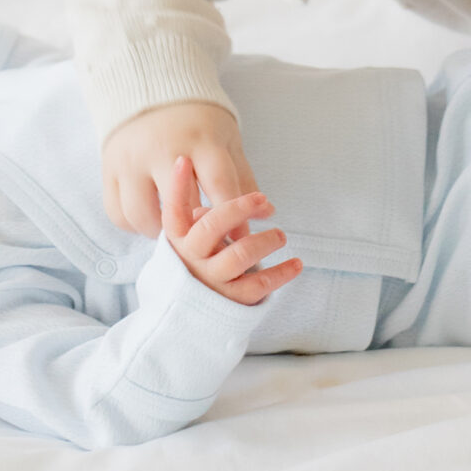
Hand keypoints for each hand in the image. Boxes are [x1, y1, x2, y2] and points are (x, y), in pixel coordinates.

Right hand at [102, 100, 257, 236]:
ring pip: (142, 216)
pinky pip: (117, 213)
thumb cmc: (197, 121)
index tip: (240, 237)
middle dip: (193, 231)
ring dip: (161, 232)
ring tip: (176, 230)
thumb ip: (243, 178)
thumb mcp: (226, 140)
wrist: (151, 89)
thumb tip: (268, 213)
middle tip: (204, 239)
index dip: (232, 217)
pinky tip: (151, 219)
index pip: (218, 184)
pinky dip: (134, 225)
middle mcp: (161, 149)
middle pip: (176, 206)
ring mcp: (130, 159)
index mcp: (199, 139)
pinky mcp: (108, 167)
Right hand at [163, 159, 301, 306]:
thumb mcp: (190, 234)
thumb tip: (217, 181)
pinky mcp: (230, 300)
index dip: (176, 186)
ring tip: (281, 235)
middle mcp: (191, 258)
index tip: (183, 160)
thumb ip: (199, 207)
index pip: (174, 210)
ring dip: (265, 240)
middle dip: (238, 208)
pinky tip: (296, 264)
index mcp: (178, 238)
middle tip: (262, 199)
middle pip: (211, 227)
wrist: (189, 311)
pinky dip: (281, 273)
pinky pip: (259, 285)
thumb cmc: (197, 259)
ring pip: (240, 254)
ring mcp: (210, 280)